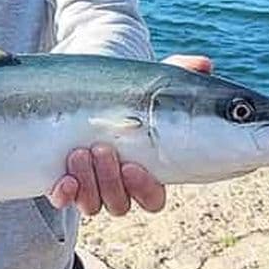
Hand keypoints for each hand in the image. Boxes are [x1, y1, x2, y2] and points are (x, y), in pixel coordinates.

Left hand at [47, 53, 214, 216]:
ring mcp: (89, 187)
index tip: (134, 166)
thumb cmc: (127, 95)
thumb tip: (205, 64)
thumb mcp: (152, 84)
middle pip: (120, 203)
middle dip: (111, 180)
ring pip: (92, 204)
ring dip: (87, 183)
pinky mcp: (62, 183)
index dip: (144, 189)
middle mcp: (117, 187)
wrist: (83, 94)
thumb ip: (180, 74)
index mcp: (144, 173)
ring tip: (79, 152)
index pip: (152, 199)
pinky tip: (63, 180)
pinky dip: (63, 195)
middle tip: (102, 149)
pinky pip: (62, 201)